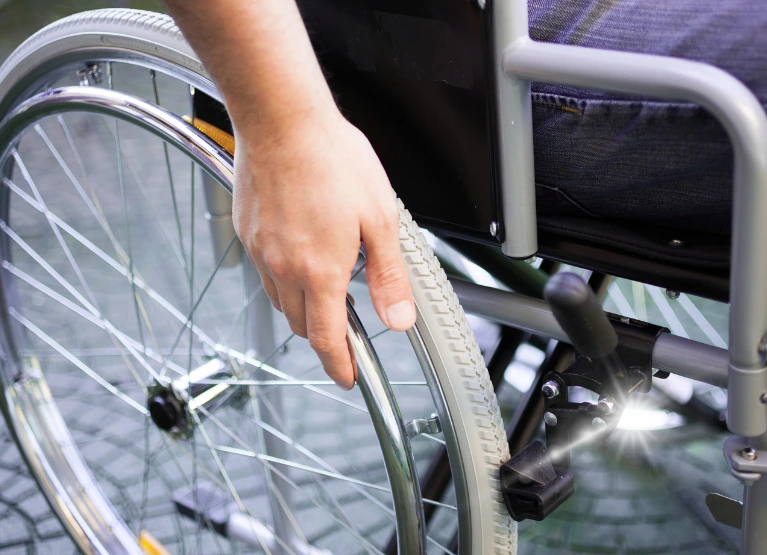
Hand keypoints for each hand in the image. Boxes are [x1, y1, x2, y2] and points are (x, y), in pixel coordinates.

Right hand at [232, 110, 415, 388]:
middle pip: (301, 324)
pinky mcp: (248, 231)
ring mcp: (261, 251)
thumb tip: (399, 318)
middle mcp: (284, 268)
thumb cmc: (332, 159)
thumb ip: (389, 276)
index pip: (326, 339)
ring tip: (326, 285)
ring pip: (281, 300)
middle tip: (346, 328)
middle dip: (324, 335)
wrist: (281, 118)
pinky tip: (302, 253)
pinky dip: (284, 278)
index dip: (339, 365)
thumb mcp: (380, 219)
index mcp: (320, 272)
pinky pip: (265, 271)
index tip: (347, 377)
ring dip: (304, 307)